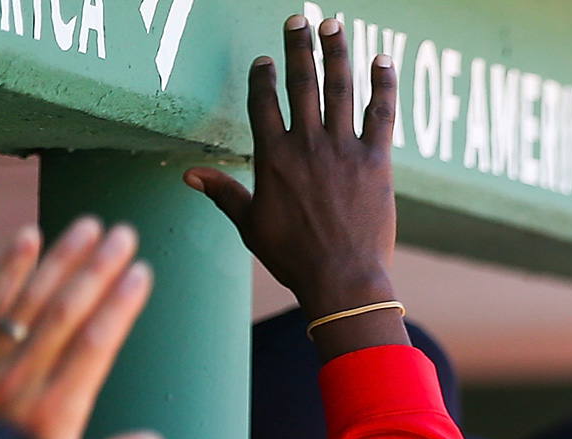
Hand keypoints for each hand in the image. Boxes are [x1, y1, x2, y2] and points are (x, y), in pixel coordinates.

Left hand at [0, 220, 161, 438]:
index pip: (93, 347)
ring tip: (88, 226)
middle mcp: (19, 382)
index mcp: (52, 415)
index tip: (141, 273)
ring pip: (30, 300)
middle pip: (65, 313)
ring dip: (61, 259)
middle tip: (124, 234)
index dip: (119, 306)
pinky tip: (28, 237)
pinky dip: (8, 269)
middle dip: (97, 270)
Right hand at [186, 16, 402, 356]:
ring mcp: (343, 150)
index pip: (264, 103)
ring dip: (337, 52)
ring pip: (340, 89)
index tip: (264, 61)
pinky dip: (383, 86)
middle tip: (299, 18)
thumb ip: (223, 193)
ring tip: (334, 23)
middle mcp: (307, 145)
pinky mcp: (376, 162)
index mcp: (273, 158)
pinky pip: (380, 115)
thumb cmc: (294, 258)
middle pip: (301, 83)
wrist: (342, 280)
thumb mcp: (251, 225)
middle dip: (299, 47)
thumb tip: (188, 175)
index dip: (263, 79)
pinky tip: (382, 60)